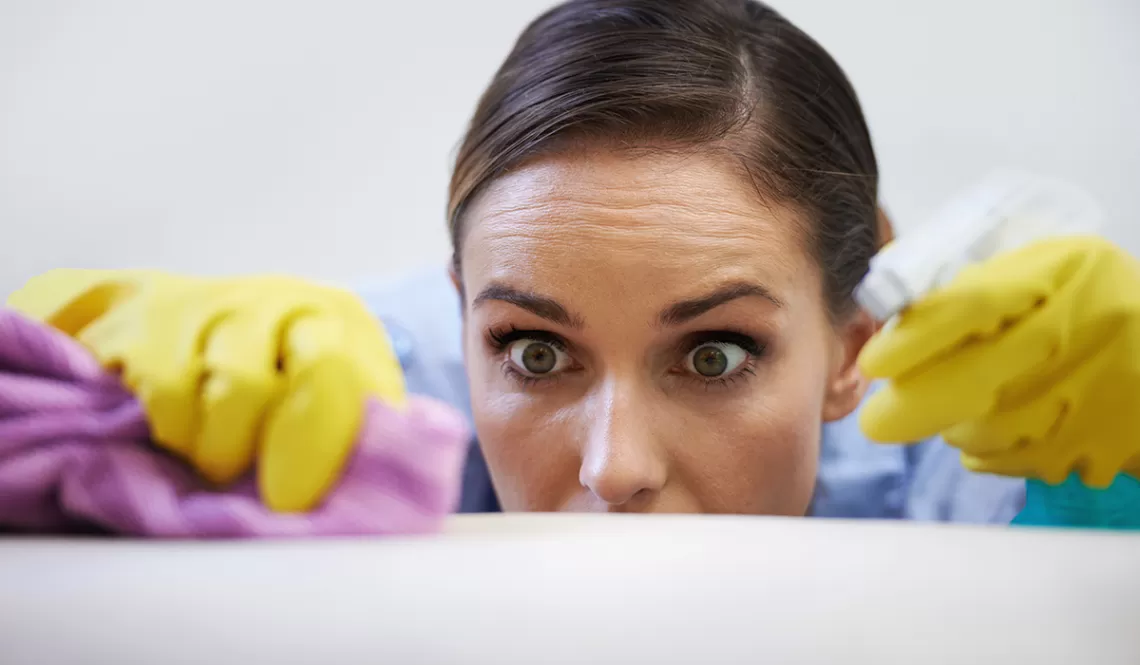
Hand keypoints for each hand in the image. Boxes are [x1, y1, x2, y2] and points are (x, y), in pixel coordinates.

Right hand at [7, 269, 405, 510]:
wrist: (160, 319)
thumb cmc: (254, 374)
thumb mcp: (317, 394)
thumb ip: (350, 432)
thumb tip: (380, 496)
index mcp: (344, 324)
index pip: (367, 382)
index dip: (343, 446)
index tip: (312, 500)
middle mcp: (293, 303)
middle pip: (321, 370)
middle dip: (302, 447)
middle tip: (280, 498)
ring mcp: (224, 305)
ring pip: (241, 387)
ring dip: (230, 448)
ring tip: (223, 466)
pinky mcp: (156, 324)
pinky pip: (173, 394)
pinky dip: (179, 435)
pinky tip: (183, 441)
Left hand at [858, 236, 1139, 486]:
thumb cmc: (1087, 301)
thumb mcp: (1045, 270)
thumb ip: (978, 288)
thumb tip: (898, 322)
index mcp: (1063, 272)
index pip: (975, 305)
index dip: (918, 339)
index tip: (873, 365)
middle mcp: (1087, 326)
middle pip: (982, 378)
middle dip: (917, 407)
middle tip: (877, 424)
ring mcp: (1102, 389)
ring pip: (998, 428)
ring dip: (958, 428)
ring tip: (957, 411)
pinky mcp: (1109, 439)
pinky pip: (1027, 460)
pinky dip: (996, 453)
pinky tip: (997, 433)